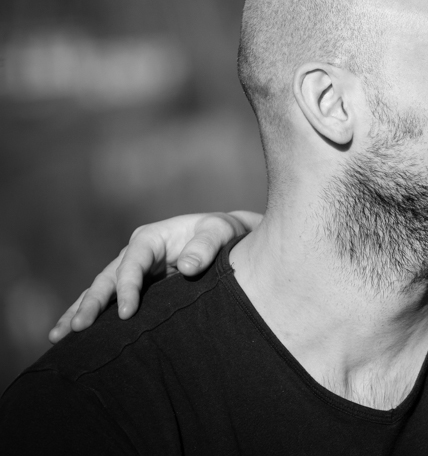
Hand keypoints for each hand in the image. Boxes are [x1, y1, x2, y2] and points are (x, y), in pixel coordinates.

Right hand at [48, 211, 260, 343]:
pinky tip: (68, 337)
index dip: (127, 287)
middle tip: (77, 329)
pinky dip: (89, 315)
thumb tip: (186, 266)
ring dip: (79, 312)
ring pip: (99, 291)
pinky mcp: (135, 287)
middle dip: (91, 303)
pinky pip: (107, 301)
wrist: (227, 240)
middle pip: (107, 278)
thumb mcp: (219, 232)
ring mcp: (132, 270)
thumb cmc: (223, 234)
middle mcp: (135, 253)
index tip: (126, 313)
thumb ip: (205, 247)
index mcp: (151, 238)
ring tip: (58, 337)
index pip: (132, 263)